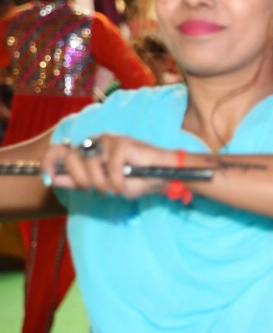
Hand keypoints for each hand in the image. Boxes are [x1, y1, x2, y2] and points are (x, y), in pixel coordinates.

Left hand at [43, 134, 177, 199]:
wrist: (164, 176)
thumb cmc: (136, 180)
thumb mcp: (102, 185)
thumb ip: (78, 181)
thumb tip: (53, 179)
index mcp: (89, 150)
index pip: (59, 150)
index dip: (49, 163)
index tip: (48, 179)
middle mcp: (96, 141)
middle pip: (71, 160)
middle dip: (82, 181)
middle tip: (99, 191)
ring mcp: (109, 140)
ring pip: (89, 165)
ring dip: (102, 185)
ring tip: (116, 190)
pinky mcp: (123, 143)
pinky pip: (111, 169)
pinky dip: (118, 183)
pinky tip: (127, 185)